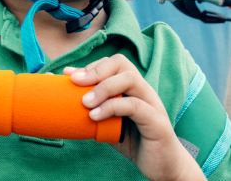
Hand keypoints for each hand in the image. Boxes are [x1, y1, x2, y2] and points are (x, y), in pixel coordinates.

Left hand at [65, 55, 203, 180]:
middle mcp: (143, 90)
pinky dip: (112, 107)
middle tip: (75, 82)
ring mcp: (152, 103)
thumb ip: (94, 111)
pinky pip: (134, 105)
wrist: (163, 166)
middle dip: (96, 70)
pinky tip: (95, 116)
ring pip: (129, 79)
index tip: (68, 75)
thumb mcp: (109, 124)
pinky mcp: (157, 121)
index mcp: (132, 88)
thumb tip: (67, 104)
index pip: (113, 63)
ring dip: (103, 87)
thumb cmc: (135, 142)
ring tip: (85, 102)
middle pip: (122, 63)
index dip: (90, 66)